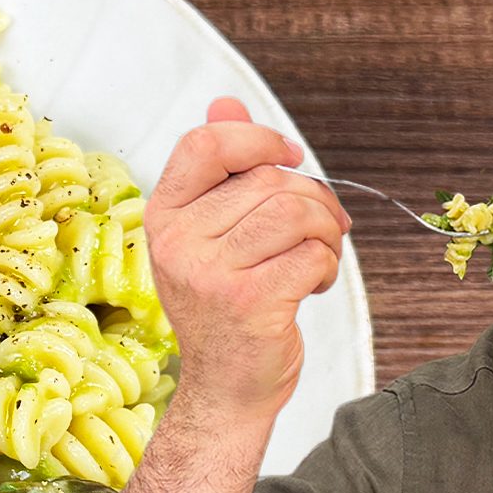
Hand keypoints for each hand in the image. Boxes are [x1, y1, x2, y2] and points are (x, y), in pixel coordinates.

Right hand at [145, 97, 351, 423]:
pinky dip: (327, 266)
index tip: (290, 158)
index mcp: (164, 217)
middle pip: (268, 180)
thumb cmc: (225, 309)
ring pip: (295, 213)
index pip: (206, 145)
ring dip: (325, 231)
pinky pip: (312, 255)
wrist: (226, 388)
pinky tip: (314, 283)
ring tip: (319, 254)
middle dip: (313, 198)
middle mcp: (178, 242)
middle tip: (321, 227)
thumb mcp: (210, 235)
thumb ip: (219, 170)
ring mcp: (210, 274)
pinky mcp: (249, 303)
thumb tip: (225, 104)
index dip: (259, 139)